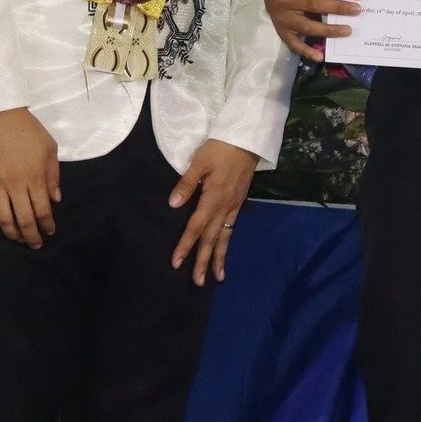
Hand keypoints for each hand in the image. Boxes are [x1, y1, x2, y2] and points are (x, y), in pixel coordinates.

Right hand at [0, 109, 60, 248]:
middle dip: (32, 236)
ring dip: (12, 233)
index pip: (43, 210)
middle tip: (35, 244)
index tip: (50, 231)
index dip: (47, 225)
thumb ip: (53, 175)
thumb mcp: (50, 148)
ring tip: (18, 238)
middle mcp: (15, 185)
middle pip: (24, 220)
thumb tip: (55, 199)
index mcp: (35, 177)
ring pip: (3, 219)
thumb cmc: (28, 130)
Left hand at [169, 139, 259, 285]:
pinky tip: (223, 252)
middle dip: (203, 261)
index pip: (196, 227)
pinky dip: (226, 243)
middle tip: (198, 282)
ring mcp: (234, 206)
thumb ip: (187, 183)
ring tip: (216, 277)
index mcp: (213, 197)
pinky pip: (231, 229)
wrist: (248, 139)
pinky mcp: (239, 203)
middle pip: (211, 238)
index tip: (176, 262)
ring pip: (224, 237)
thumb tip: (173, 205)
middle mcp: (224, 206)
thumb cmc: (220, 147)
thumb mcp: (200, 160)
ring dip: (218, 258)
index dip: (185, 245)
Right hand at [264, 0, 361, 61]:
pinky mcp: (281, 31)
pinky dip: (306, 51)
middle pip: (315, 4)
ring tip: (347, 30)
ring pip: (307, 26)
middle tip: (357, 11)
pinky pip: (294, 43)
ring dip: (329, 30)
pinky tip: (320, 56)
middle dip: (338, 8)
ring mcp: (282, 17)